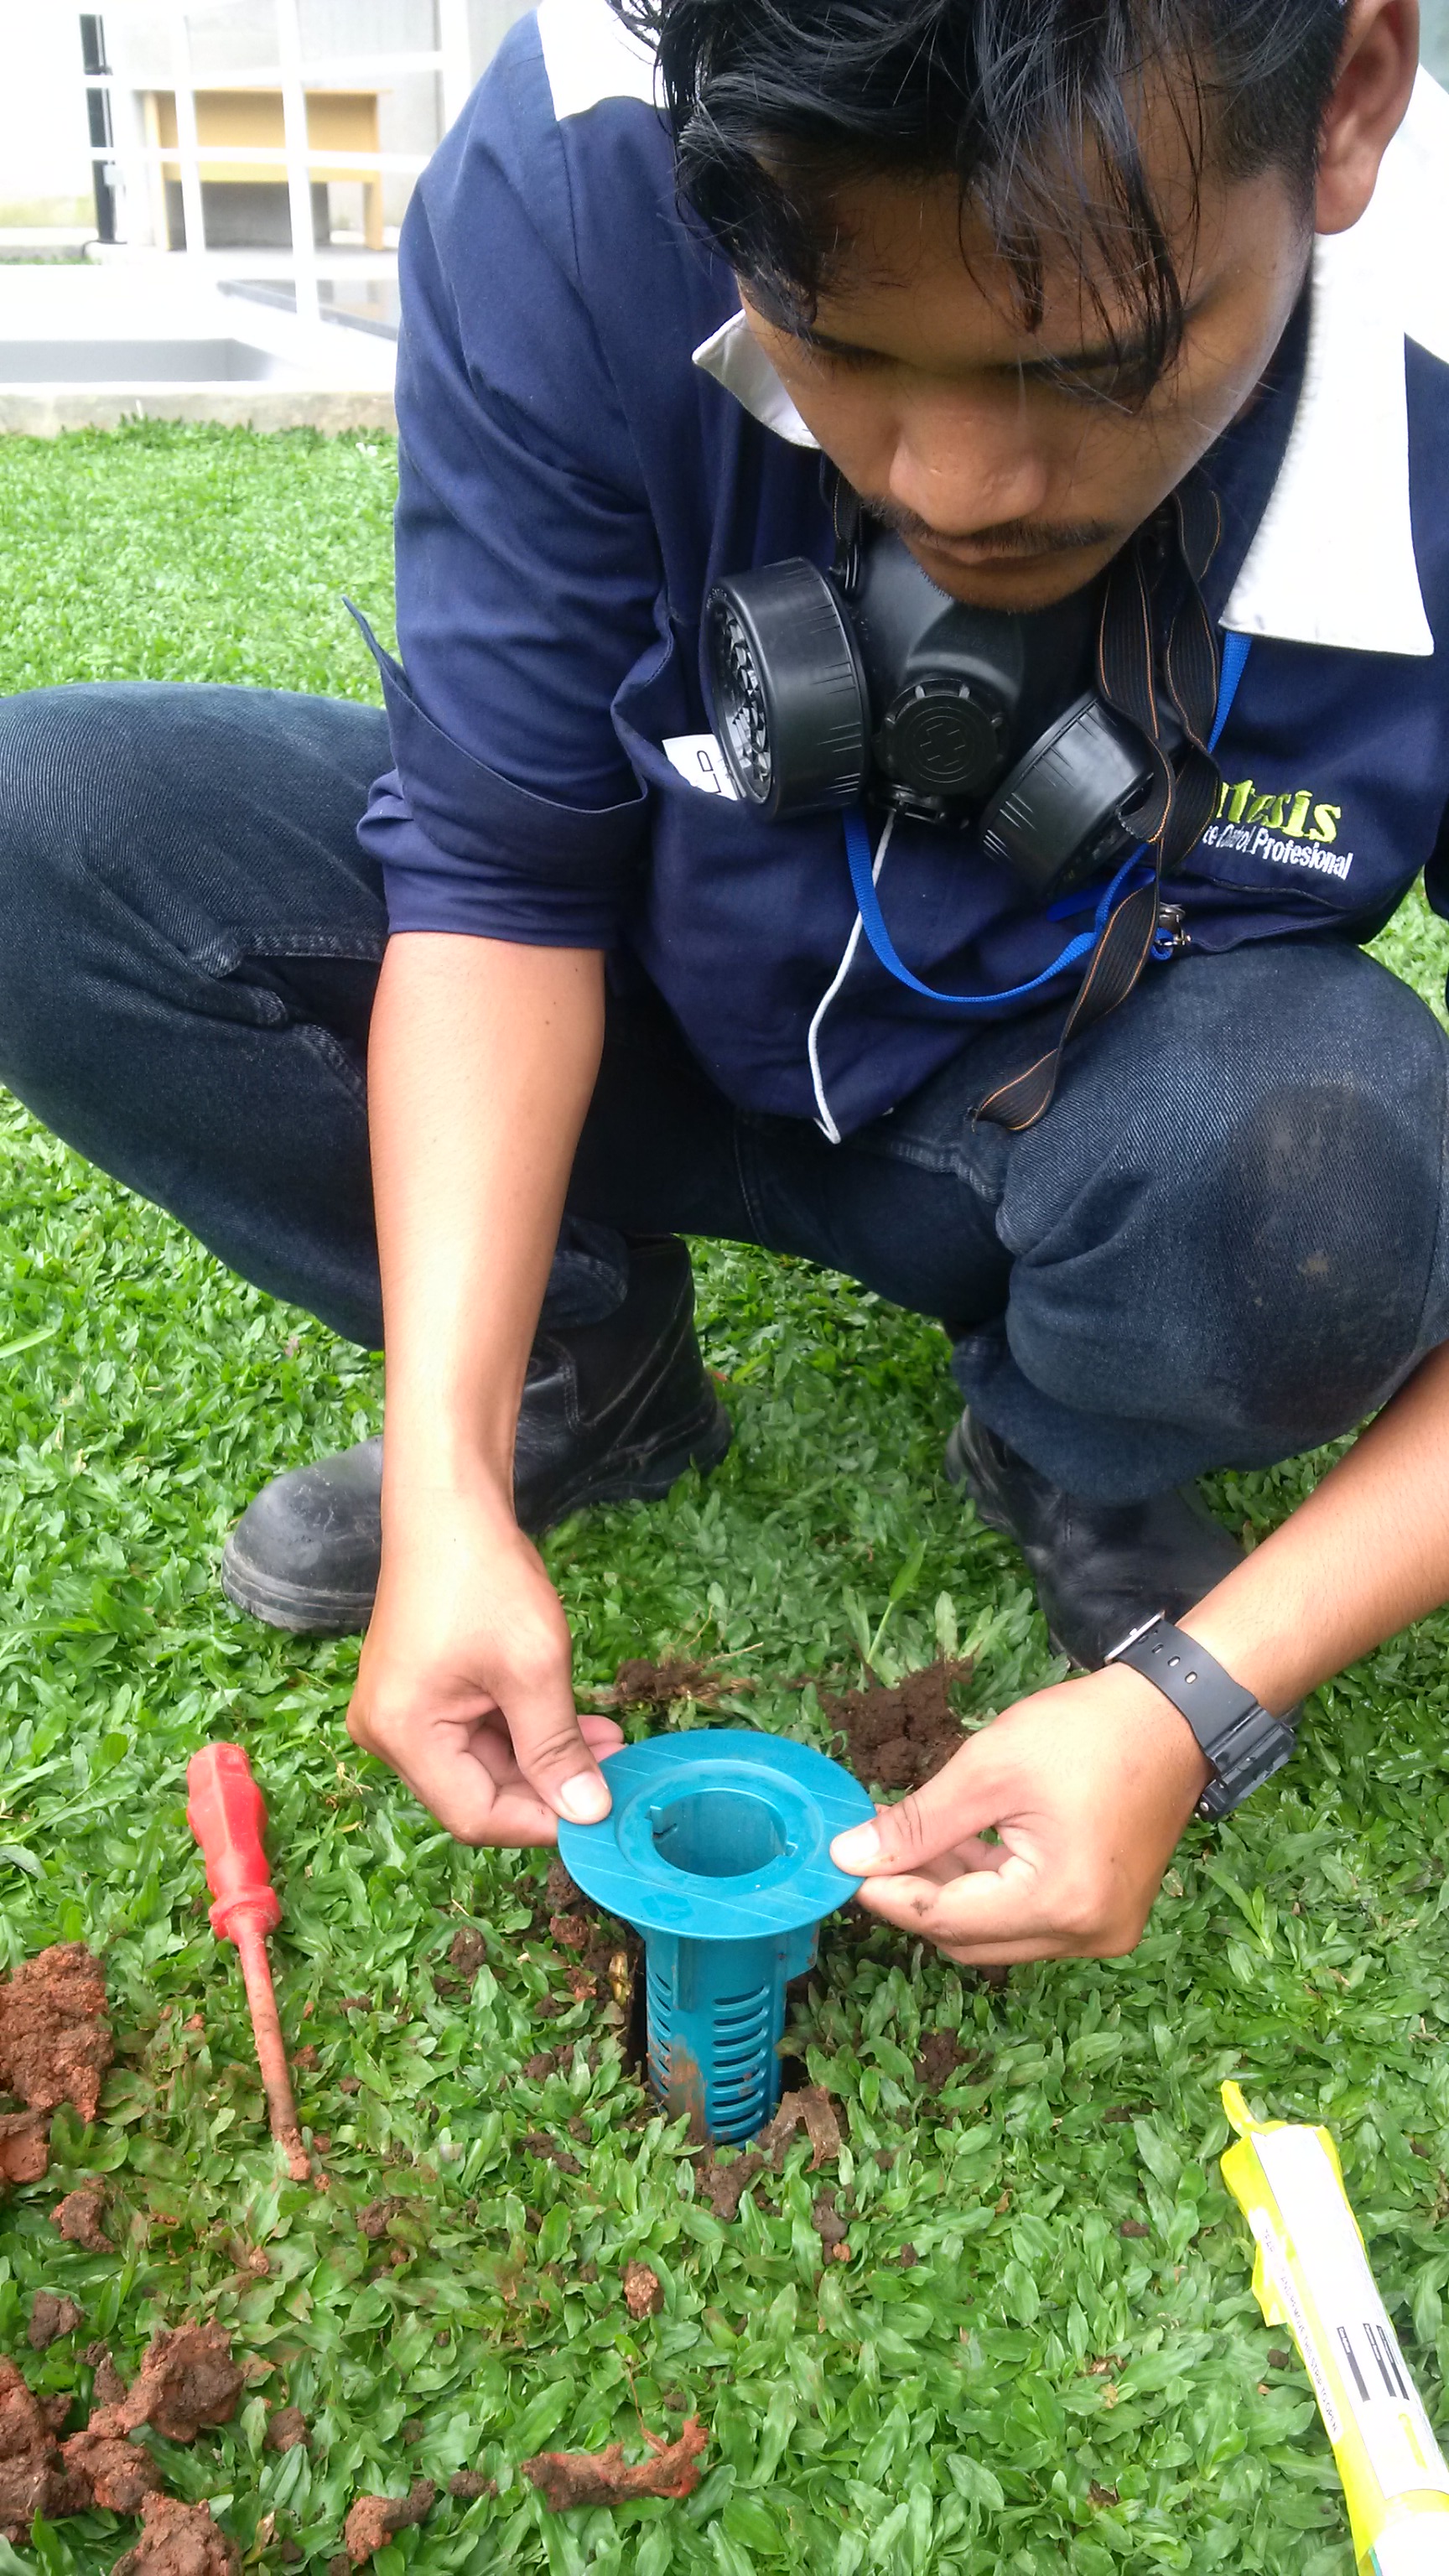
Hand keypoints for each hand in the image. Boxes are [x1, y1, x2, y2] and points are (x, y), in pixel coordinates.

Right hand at [348, 1478, 620, 1844]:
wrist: (450, 1507)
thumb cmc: (485, 1578)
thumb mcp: (535, 1668)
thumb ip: (558, 1747)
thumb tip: (588, 1813)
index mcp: (403, 1734)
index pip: (476, 1815)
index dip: (542, 1820)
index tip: (602, 1811)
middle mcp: (386, 1734)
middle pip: (475, 1793)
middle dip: (549, 1785)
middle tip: (616, 1768)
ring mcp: (398, 1712)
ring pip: (480, 1764)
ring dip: (543, 1756)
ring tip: (607, 1737)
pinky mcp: (416, 1692)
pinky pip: (472, 1732)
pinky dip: (522, 1730)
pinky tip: (573, 1720)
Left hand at [828, 1664, 1210, 1963]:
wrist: (1174, 1716)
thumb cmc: (1086, 1733)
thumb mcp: (989, 1768)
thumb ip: (917, 1823)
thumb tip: (849, 1858)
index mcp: (1060, 1903)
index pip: (946, 1920)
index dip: (886, 1892)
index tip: (841, 1864)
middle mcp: (1087, 1936)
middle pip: (969, 1939)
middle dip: (915, 1896)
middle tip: (870, 1848)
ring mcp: (1104, 1931)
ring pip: (996, 1934)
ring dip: (950, 1893)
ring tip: (909, 1837)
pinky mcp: (1108, 1915)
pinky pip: (1029, 1920)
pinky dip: (989, 1890)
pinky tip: (959, 1846)